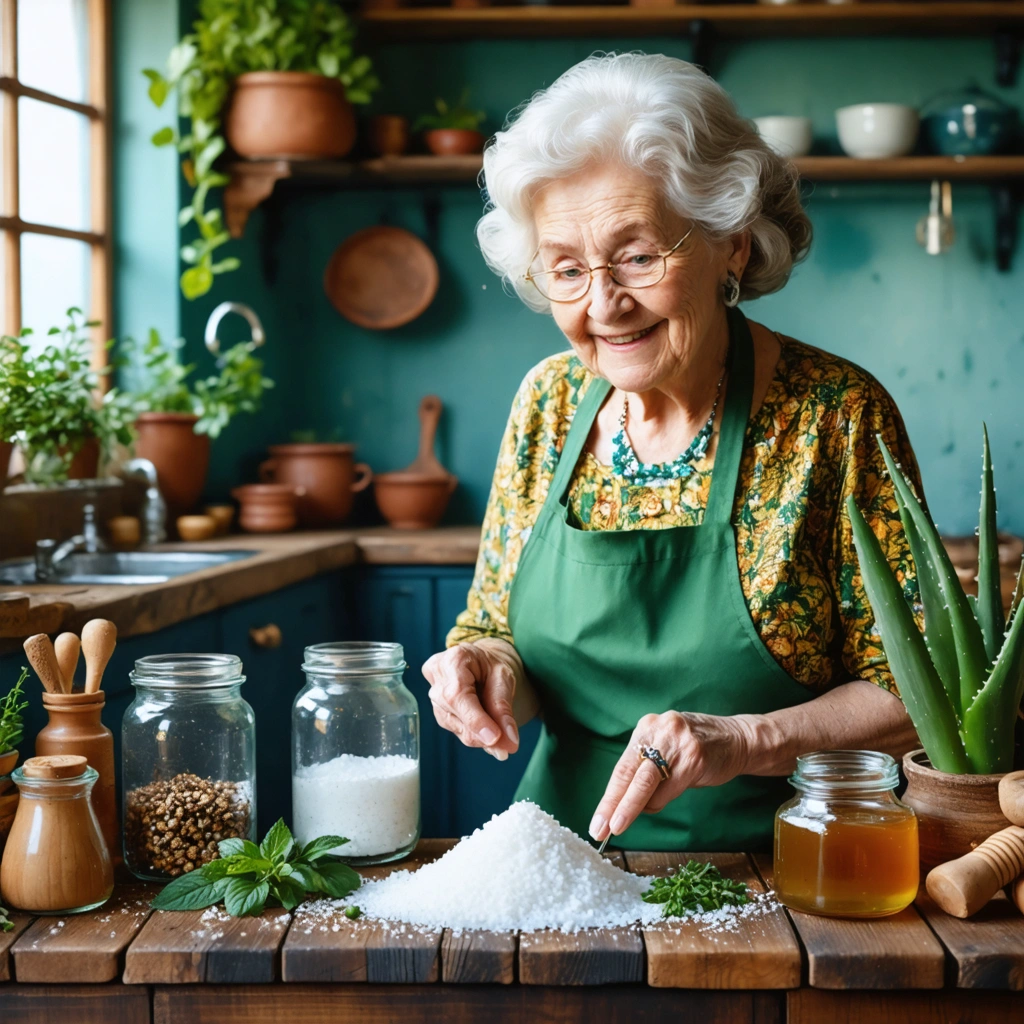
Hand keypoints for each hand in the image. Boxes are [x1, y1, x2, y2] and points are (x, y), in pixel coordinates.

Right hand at [422, 640, 530, 759]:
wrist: (483, 663)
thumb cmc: (493, 666)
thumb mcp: (504, 678)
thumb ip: (503, 708)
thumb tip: (508, 743)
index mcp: (453, 660)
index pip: (457, 694)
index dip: (474, 719)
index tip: (494, 738)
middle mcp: (436, 676)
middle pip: (454, 712)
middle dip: (480, 732)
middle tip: (507, 747)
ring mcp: (433, 695)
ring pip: (454, 725)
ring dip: (479, 736)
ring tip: (503, 741)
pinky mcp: (438, 711)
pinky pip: (455, 729)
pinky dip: (475, 735)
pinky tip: (490, 736)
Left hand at [589, 711, 758, 840]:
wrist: (738, 738)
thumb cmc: (697, 751)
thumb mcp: (666, 752)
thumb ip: (646, 773)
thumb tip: (623, 805)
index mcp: (646, 728)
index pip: (621, 767)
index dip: (608, 797)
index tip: (597, 821)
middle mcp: (658, 730)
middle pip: (628, 773)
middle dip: (612, 805)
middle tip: (600, 829)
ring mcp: (676, 742)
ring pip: (646, 782)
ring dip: (631, 808)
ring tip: (619, 826)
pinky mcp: (695, 757)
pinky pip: (670, 787)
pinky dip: (660, 802)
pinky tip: (656, 806)